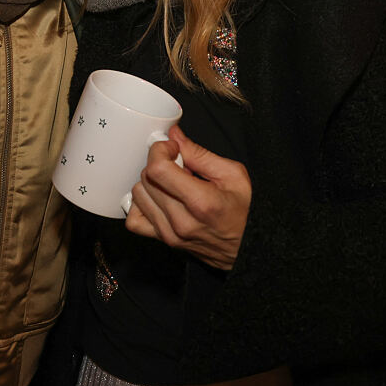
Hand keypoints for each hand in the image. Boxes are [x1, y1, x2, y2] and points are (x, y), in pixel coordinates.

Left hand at [125, 125, 251, 270]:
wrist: (251, 250)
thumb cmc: (247, 214)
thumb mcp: (234, 175)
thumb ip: (199, 154)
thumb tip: (174, 135)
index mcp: (201, 202)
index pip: (157, 169)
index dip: (160, 151)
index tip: (172, 148)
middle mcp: (181, 221)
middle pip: (146, 179)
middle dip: (159, 163)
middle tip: (179, 165)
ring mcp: (170, 234)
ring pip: (138, 196)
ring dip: (151, 183)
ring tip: (173, 183)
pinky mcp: (165, 241)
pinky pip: (135, 220)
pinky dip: (141, 205)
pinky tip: (158, 198)